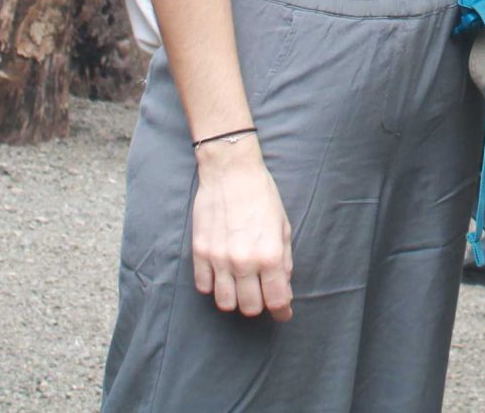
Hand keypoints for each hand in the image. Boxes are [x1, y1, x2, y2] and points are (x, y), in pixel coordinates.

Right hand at [191, 138, 293, 319]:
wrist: (230, 172)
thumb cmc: (262, 196)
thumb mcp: (283, 226)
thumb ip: (285, 260)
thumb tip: (284, 287)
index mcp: (270, 255)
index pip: (277, 300)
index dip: (282, 312)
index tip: (283, 313)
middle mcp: (244, 261)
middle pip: (250, 307)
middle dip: (259, 304)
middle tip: (261, 293)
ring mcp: (219, 259)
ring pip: (225, 302)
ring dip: (235, 299)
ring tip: (240, 286)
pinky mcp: (199, 252)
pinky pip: (204, 287)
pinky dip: (213, 286)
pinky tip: (221, 274)